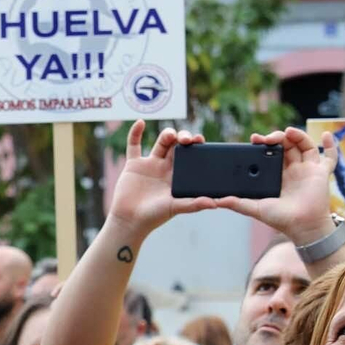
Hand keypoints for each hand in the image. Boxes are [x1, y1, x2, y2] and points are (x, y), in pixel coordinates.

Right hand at [107, 120, 218, 236]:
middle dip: (182, 138)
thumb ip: (194, 204)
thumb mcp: (175, 208)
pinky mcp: (133, 165)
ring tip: (170, 135)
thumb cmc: (154, 217)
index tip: (200, 140)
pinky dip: (135, 133)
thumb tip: (215, 204)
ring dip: (167, 134)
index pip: (190, 155)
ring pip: (160, 142)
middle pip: (176, 146)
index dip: (195, 146)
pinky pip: (134, 145)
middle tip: (186, 139)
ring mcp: (149, 165)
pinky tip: (140, 122)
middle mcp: (165, 168)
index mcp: (178, 176)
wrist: (130, 221)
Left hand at [217, 127, 337, 244]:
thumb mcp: (256, 209)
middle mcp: (292, 170)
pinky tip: (325, 134)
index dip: (263, 144)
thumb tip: (216, 201)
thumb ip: (237, 203)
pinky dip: (330, 145)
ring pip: (304, 145)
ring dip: (297, 136)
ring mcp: (307, 169)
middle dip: (277, 137)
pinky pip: (329, 156)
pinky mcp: (321, 172)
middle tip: (268, 138)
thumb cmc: (281, 219)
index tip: (254, 139)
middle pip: (286, 146)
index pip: (269, 153)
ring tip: (289, 131)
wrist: (302, 227)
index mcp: (276, 175)